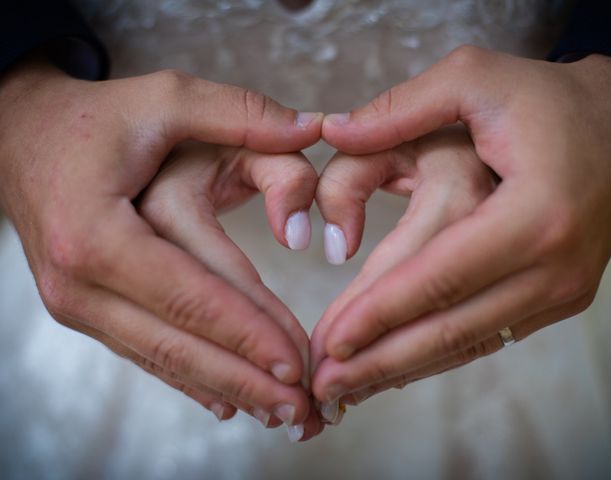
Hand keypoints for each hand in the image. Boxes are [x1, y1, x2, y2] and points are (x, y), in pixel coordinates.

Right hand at [0, 56, 321, 431]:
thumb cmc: (97, 120)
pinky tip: (228, 402)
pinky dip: (191, 379)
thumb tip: (315, 130)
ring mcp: (79, 302)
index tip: (299, 362)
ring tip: (281, 412)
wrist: (24, 139)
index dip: (249, 332)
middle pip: (180, 342)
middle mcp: (81, 280)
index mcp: (98, 231)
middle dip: (247, 377)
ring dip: (227, 387)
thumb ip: (244, 113)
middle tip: (303, 408)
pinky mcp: (87, 309)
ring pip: (165, 358)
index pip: (191, 294)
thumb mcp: (168, 98)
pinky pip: (146, 352)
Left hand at [312, 47, 610, 405]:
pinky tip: (396, 368)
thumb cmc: (546, 101)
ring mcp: (560, 288)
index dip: (379, 312)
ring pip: (467, 344)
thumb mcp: (472, 79)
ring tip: (347, 389)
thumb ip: (397, 109)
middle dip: (380, 359)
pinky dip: (438, 356)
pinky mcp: (557, 297)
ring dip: (402, 369)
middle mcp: (552, 263)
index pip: (439, 275)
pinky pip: (488, 337)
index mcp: (533, 210)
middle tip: (324, 386)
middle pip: (450, 326)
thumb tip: (330, 131)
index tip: (328, 341)